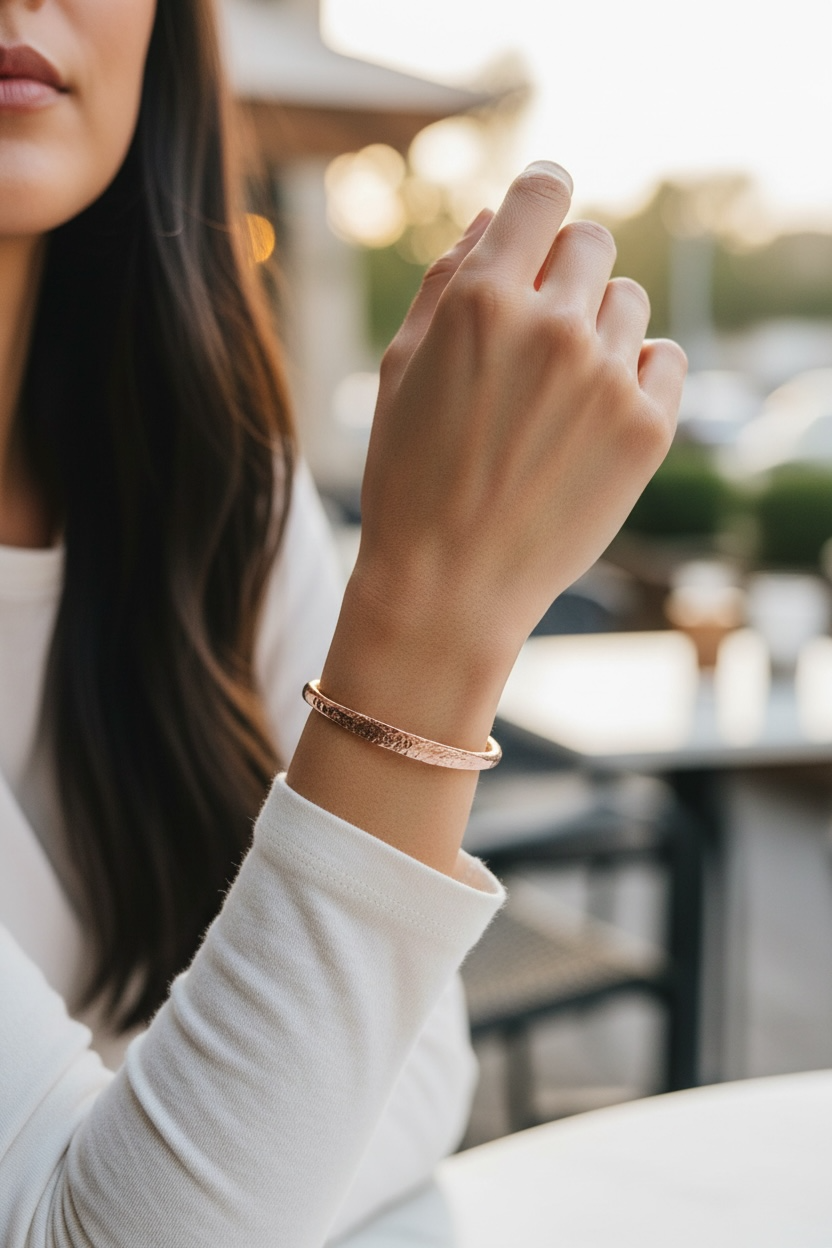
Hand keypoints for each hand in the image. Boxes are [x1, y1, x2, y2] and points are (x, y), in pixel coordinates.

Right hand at [355, 162, 685, 676]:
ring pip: (628, 302)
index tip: (540, 219)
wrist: (449, 586)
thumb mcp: (402, 368)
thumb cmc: (410, 478)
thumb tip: (498, 217)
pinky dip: (636, 374)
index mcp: (482, 300)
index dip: (541, 197)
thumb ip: (449, 278)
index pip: (544, 191)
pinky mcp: (648, 428)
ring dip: (597, 327)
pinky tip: (593, 415)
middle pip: (592, 242)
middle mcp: (552, 326)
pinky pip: (664, 359)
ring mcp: (607, 377)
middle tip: (535, 333)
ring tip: (555, 393)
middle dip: (564, 271)